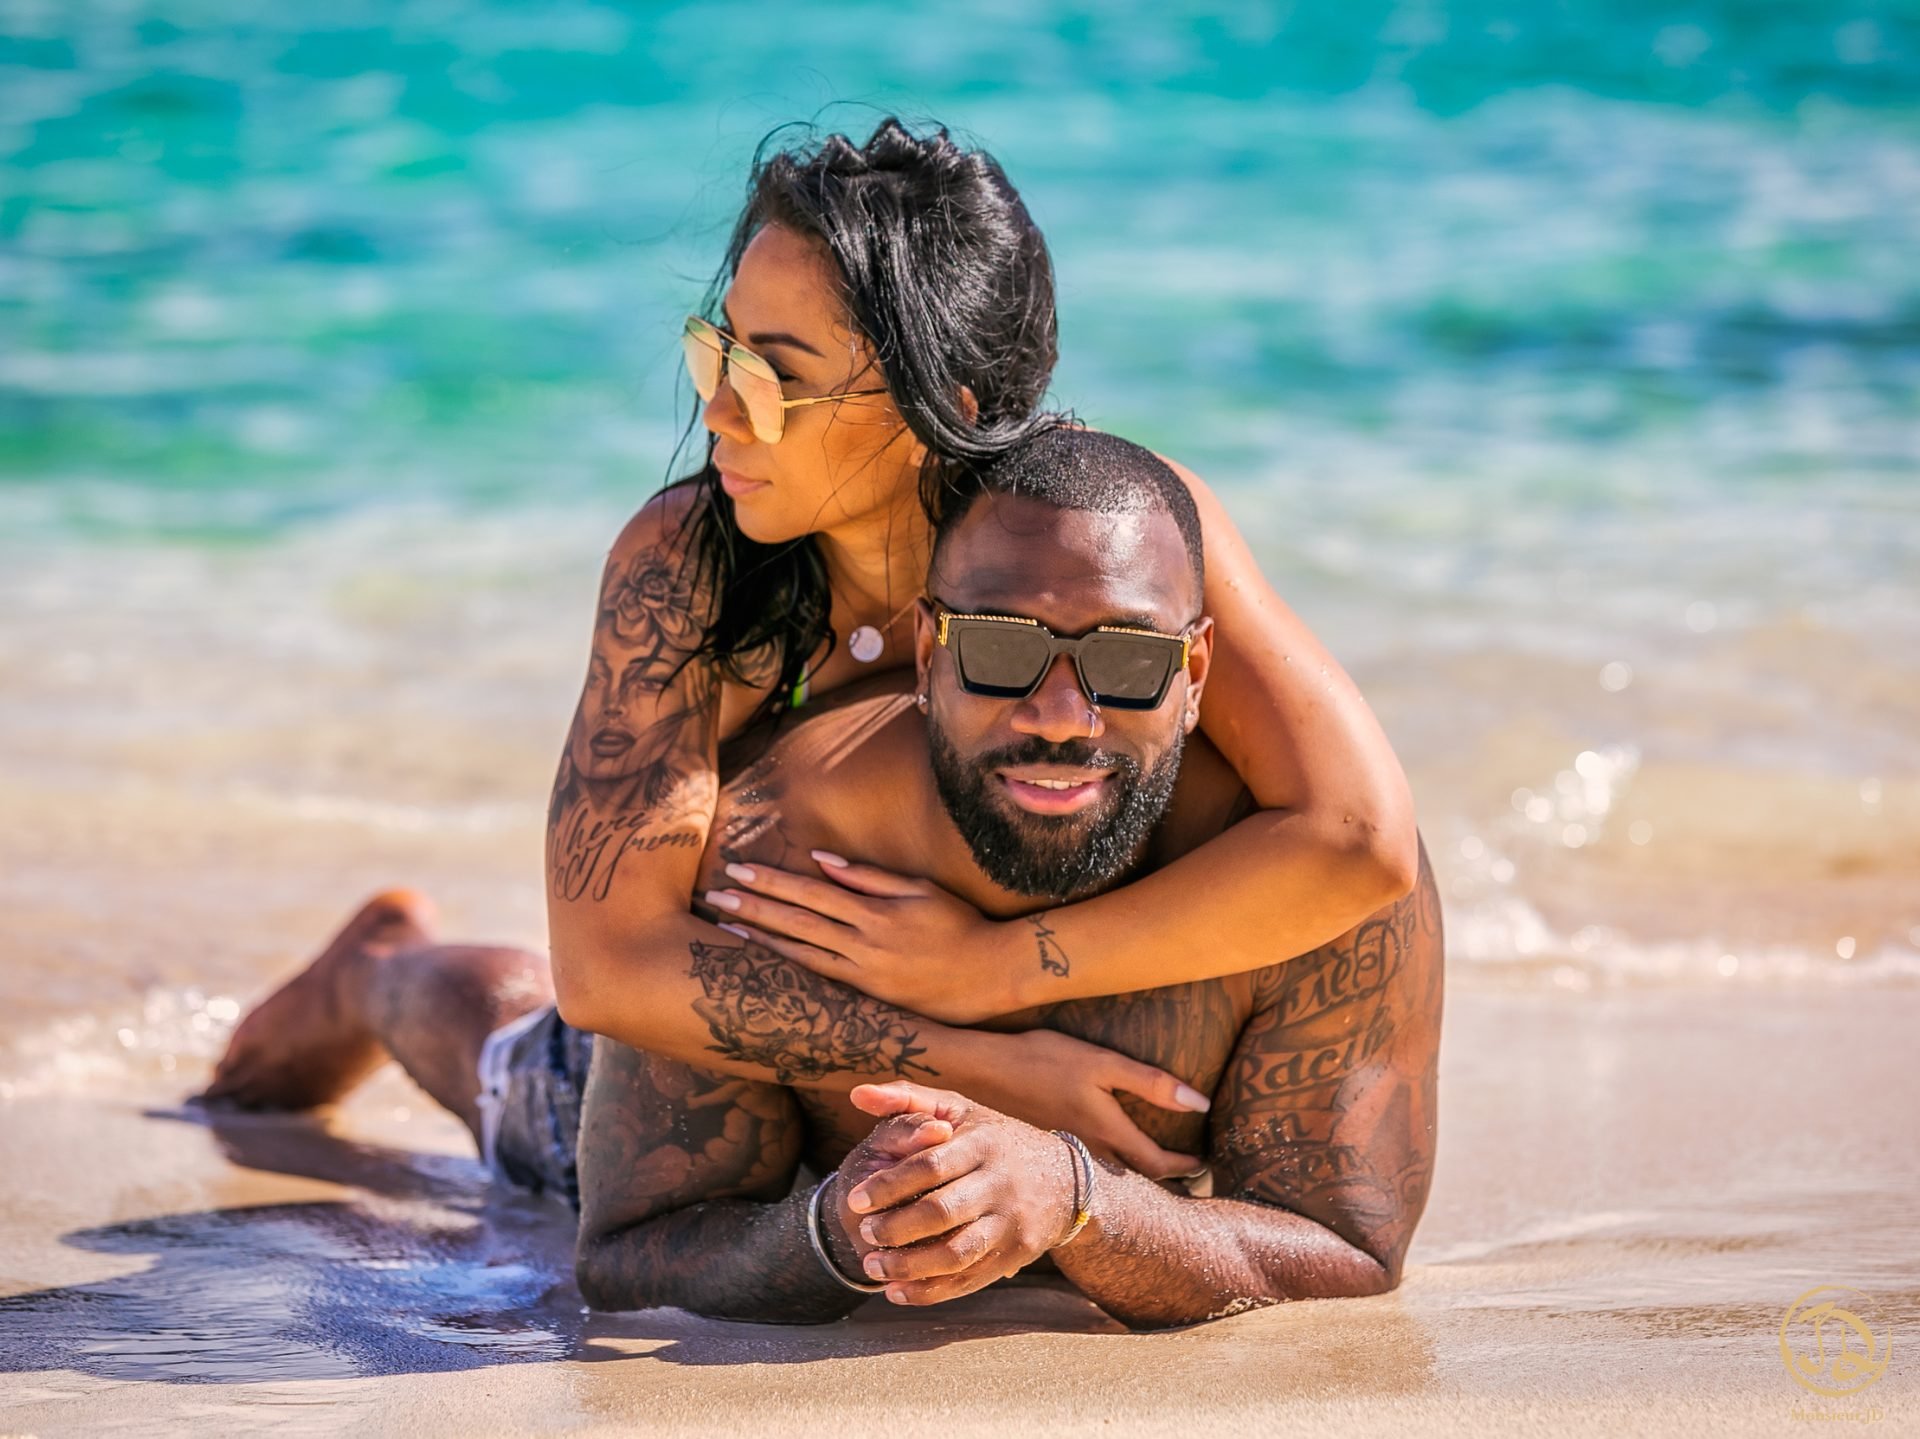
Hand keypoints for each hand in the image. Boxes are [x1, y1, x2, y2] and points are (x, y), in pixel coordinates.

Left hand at [702, 852, 1015, 1023]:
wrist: (990, 976)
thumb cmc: (958, 924)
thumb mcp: (920, 890)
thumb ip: (869, 877)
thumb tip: (821, 861)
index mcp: (876, 914)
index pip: (811, 893)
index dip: (771, 882)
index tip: (738, 870)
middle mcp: (864, 947)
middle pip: (796, 924)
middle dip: (753, 910)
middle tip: (716, 897)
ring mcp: (864, 977)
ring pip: (800, 956)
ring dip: (760, 941)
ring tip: (725, 929)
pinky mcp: (868, 999)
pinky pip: (819, 980)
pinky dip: (788, 969)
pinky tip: (765, 960)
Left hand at [837, 1081, 1081, 1305]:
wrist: (1064, 1181)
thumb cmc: (995, 1139)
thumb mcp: (960, 1109)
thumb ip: (908, 1100)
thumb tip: (858, 1094)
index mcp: (983, 1143)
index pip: (931, 1165)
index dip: (890, 1184)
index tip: (856, 1199)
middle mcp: (999, 1183)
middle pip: (941, 1212)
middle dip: (895, 1228)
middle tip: (863, 1234)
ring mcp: (1009, 1223)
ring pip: (955, 1253)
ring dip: (908, 1266)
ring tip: (873, 1266)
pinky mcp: (1013, 1254)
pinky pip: (968, 1279)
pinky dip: (930, 1291)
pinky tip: (897, 1290)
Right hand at [961, 1029, 1207, 1179]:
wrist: (980, 1072)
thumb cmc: (1042, 1060)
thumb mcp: (1102, 1062)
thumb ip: (1151, 1083)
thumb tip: (1201, 1103)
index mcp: (1108, 1133)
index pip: (1159, 1164)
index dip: (1186, 1166)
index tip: (1202, 1163)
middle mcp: (1089, 1155)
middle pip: (1137, 1179)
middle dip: (1165, 1178)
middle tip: (1185, 1174)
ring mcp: (1063, 1157)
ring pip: (1109, 1179)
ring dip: (1134, 1178)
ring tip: (1149, 1169)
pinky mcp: (1043, 1152)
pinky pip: (1082, 1173)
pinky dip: (1103, 1173)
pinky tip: (1100, 1162)